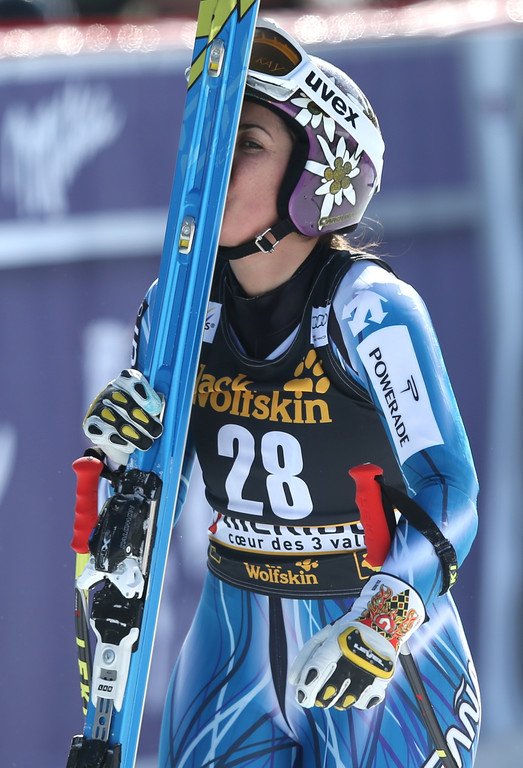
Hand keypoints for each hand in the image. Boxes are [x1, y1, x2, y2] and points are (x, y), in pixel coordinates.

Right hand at [83, 369, 162, 465]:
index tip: (155, 409)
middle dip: (142, 418)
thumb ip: (155, 408)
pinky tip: (128, 445)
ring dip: (133, 433)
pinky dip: (118, 440)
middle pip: (123, 400)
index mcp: (126, 382)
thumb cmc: (142, 420)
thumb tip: (156, 410)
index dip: (143, 392)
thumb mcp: (152, 412)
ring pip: (114, 418)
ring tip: (146, 443)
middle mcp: (110, 392)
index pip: (131, 379)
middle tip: (156, 431)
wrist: (123, 440)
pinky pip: (103, 432)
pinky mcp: (90, 425)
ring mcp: (98, 408)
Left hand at [289, 574, 424, 709]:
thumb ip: (307, 655)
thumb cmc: (348, 629)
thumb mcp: (325, 634)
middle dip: (319, 697)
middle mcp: (354, 657)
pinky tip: (352, 690)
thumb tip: (293, 681)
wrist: (384, 622)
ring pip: (346, 700)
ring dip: (335, 701)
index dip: (307, 686)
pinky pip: (365, 701)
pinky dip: (356, 701)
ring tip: (333, 692)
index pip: (318, 667)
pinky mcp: (383, 679)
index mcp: (338, 642)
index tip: (301, 695)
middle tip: (316, 697)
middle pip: (330, 689)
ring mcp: (370, 670)